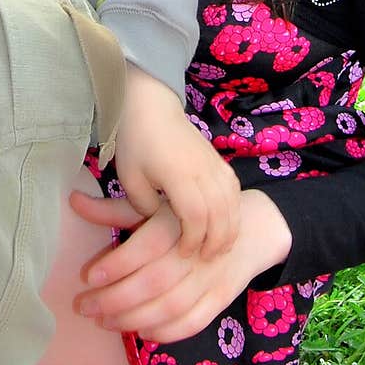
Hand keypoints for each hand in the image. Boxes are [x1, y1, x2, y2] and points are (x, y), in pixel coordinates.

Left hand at [72, 188, 292, 342]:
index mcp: (180, 217)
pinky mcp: (223, 296)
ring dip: (134, 319)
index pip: (147, 245)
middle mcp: (197, 247)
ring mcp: (212, 275)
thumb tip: (72, 200)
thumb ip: (112, 209)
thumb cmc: (190, 209)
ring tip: (104, 321)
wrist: (251, 222)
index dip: (117, 263)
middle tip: (84, 306)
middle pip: (155, 281)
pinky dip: (165, 332)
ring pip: (172, 306)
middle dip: (115, 299)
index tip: (89, 274)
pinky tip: (140, 330)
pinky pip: (194, 322)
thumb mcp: (153, 200)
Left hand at [113, 64, 240, 258]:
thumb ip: (143, 206)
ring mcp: (214, 164)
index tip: (185, 253)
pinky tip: (226, 224)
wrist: (152, 106)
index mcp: (177, 174)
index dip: (193, 239)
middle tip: (207, 259)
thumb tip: (157, 223)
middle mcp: (201, 170)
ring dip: (228, 228)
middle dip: (216, 240)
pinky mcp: (219, 161)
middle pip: (220, 212)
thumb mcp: (129, 177)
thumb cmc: (136, 142)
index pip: (195, 214)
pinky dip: (234, 211)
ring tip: (219, 248)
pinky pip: (234, 190)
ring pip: (232, 202)